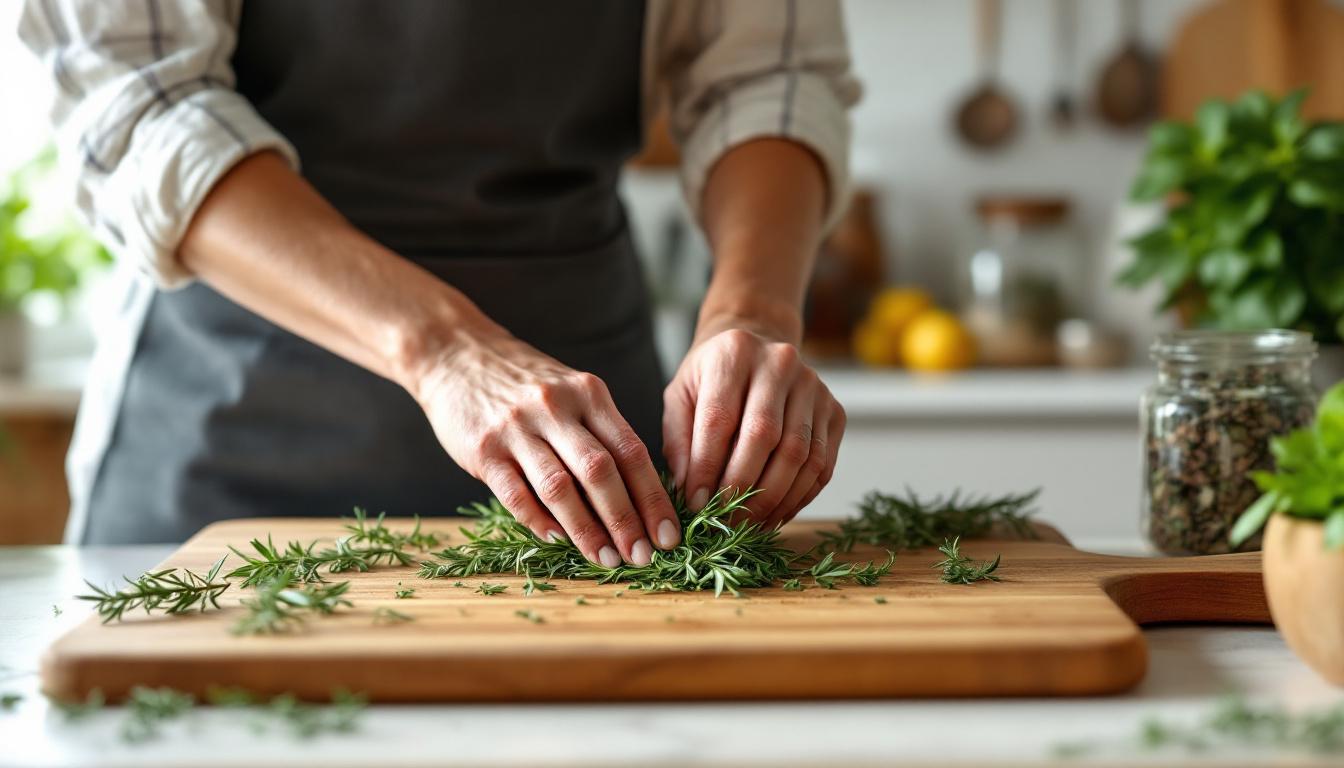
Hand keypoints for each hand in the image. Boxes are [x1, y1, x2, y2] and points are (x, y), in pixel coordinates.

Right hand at [413, 327, 679, 566]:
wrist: (457, 353)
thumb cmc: (525, 382)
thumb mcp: (572, 391)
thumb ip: (601, 432)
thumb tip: (638, 494)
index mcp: (589, 394)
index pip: (631, 451)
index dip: (653, 498)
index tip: (669, 535)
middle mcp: (556, 407)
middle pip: (601, 471)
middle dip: (626, 520)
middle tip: (642, 557)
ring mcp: (518, 427)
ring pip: (560, 487)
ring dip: (587, 530)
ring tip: (606, 560)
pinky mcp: (484, 448)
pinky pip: (515, 494)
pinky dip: (539, 522)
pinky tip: (557, 542)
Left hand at [662, 326, 845, 528]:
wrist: (756, 344)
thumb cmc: (711, 378)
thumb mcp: (680, 396)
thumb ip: (680, 442)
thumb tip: (690, 494)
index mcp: (734, 353)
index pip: (720, 419)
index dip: (707, 467)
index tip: (696, 504)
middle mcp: (780, 363)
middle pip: (764, 436)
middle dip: (742, 489)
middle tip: (724, 522)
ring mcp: (814, 386)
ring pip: (799, 454)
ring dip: (774, 500)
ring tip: (749, 526)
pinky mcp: (835, 410)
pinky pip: (822, 464)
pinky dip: (799, 497)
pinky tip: (776, 514)